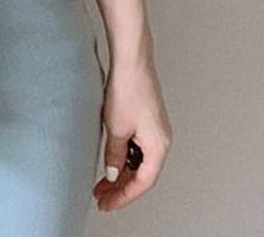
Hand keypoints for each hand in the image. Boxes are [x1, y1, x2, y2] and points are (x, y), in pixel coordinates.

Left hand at [93, 57, 172, 211]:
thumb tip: (112, 173)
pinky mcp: (147, 118)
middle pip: (142, 173)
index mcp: (159, 146)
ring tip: (101, 182)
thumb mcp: (116, 128)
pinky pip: (137, 146)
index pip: (142, 182)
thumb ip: (114, 155)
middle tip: (101, 196)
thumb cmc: (128, 89)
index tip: (107, 203)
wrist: (131, 60)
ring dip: (121, 172)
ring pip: (139, 160)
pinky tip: (110, 159)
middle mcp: (161, 139)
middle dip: (121, 187)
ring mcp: (155, 129)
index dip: (123, 196)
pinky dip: (124, 156)